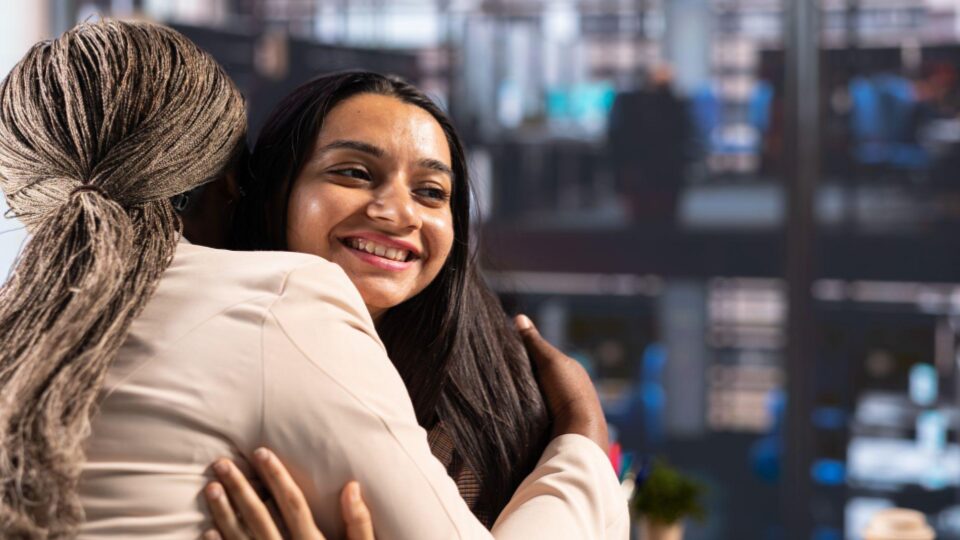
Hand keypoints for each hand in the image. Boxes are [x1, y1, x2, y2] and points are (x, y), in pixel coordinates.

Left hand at [203, 448, 374, 539]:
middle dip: (240, 488)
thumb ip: (358, 523)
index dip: (277, 476)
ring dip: (223, 513)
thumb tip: (352, 486)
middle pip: (259, 516)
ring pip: (240, 538)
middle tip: (221, 464)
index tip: (261, 452)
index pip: (292, 503)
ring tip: (210, 489)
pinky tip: (208, 532)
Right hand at [515, 314, 608, 450]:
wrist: (578, 431)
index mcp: (572, 370)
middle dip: (528, 378)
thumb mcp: (548, 360)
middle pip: (542, 378)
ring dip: (527, 398)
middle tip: (503, 378)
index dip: (527, 357)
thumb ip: (533, 342)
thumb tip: (519, 317)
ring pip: (541, 398)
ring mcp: (567, 410)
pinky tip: (518, 414)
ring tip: (506, 398)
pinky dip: (530, 412)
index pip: (545, 358)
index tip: (507, 356)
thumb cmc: (566, 391)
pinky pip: (541, 415)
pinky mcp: (560, 428)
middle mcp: (572, 388)